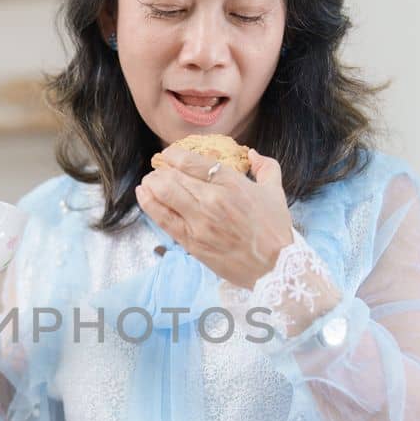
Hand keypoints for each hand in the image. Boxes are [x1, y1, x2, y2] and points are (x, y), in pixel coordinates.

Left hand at [136, 145, 294, 288]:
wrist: (275, 267)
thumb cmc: (275, 230)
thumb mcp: (276, 191)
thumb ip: (266, 166)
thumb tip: (252, 153)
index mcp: (231, 183)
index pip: (190, 161)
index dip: (173, 154)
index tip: (169, 155)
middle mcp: (212, 200)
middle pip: (172, 176)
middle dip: (161, 170)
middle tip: (159, 171)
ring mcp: (199, 222)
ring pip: (163, 194)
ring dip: (151, 184)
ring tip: (149, 182)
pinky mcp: (192, 242)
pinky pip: (163, 219)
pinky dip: (149, 204)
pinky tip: (143, 194)